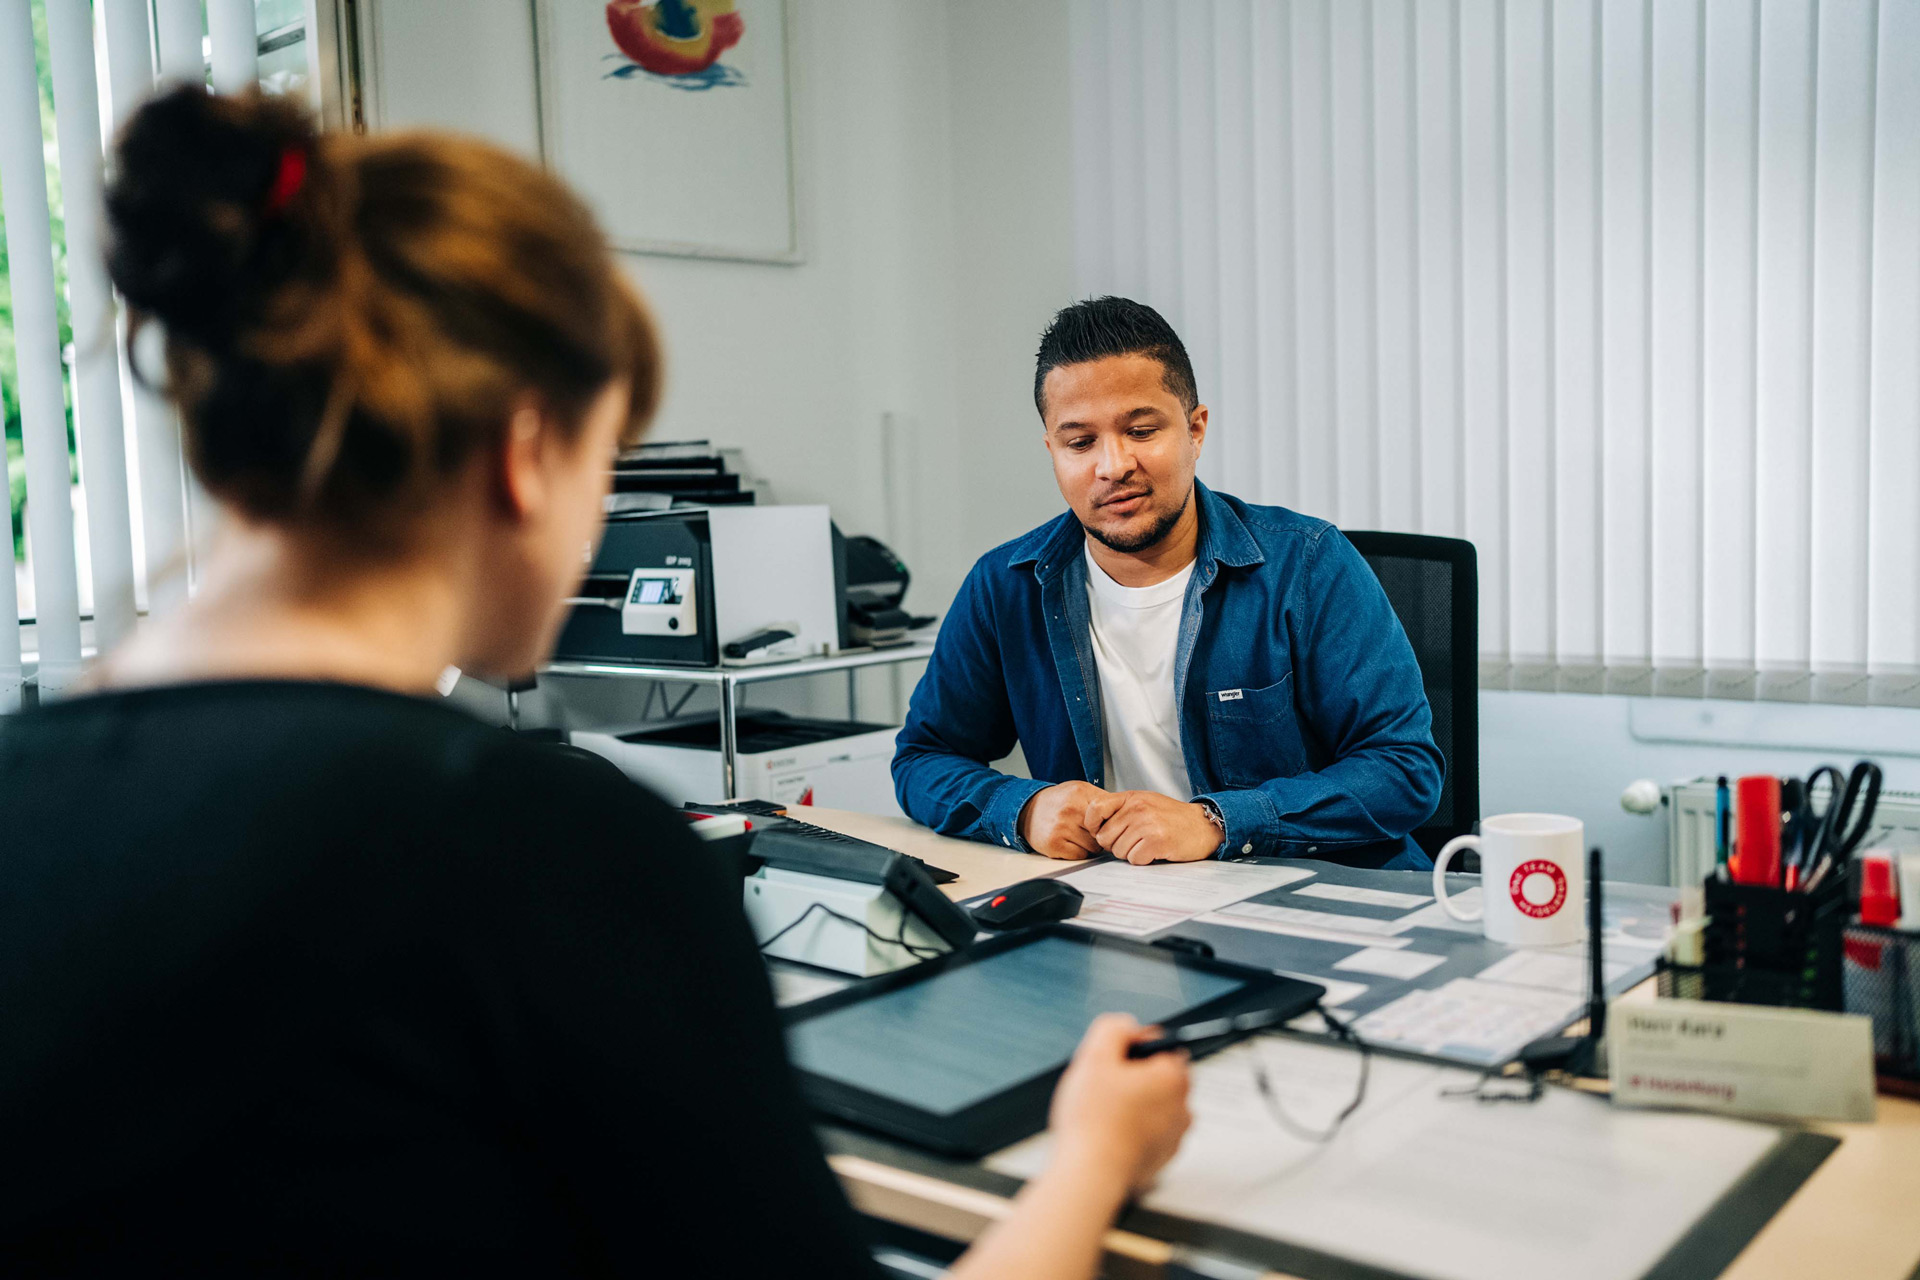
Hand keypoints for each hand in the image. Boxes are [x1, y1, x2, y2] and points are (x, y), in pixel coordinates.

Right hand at [1018, 781, 1109, 858]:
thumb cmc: (1058, 801)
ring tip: (1078, 834)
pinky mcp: (1054, 845)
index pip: (1110, 814)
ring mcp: (1061, 828)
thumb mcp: (1080, 790)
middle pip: (1103, 833)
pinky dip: (1078, 852)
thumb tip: (1125, 812)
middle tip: (1089, 830)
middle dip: (1100, 834)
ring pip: (1093, 847)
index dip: (1111, 821)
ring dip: (1089, 845)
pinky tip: (1070, 842)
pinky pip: (1080, 856)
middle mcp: (1070, 810)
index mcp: (1080, 794)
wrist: (1028, 809)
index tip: (1106, 823)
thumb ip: (1102, 799)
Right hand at [1050, 1014, 1191, 1193]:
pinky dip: (1132, 1130)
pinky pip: (1149, 1132)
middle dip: (1131, 1077)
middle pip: (1157, 1075)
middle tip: (1101, 1087)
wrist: (1090, 1175)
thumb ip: (1114, 1028)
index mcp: (1173, 1077)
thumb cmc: (1093, 1120)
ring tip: (1102, 1114)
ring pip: (1153, 1104)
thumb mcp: (1095, 1056)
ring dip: (1132, 1104)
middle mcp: (1183, 1106)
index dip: (1130, 1047)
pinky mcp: (1162, 1158)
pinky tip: (1108, 1134)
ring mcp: (1175, 1136)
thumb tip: (1127, 1026)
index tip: (1110, 1061)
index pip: (1160, 1044)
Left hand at [1084, 791, 1221, 863]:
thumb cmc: (1173, 818)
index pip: (1095, 808)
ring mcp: (1146, 824)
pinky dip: (1144, 860)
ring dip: (1131, 853)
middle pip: (1104, 837)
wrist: (1204, 826)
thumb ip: (1122, 810)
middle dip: (1116, 845)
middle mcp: (1137, 808)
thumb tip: (1094, 827)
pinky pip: (1134, 859)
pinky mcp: (1156, 841)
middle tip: (1135, 841)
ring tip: (1148, 844)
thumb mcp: (1145, 803)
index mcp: (1131, 797)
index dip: (1093, 825)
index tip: (1101, 832)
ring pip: (1118, 851)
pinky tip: (1156, 851)